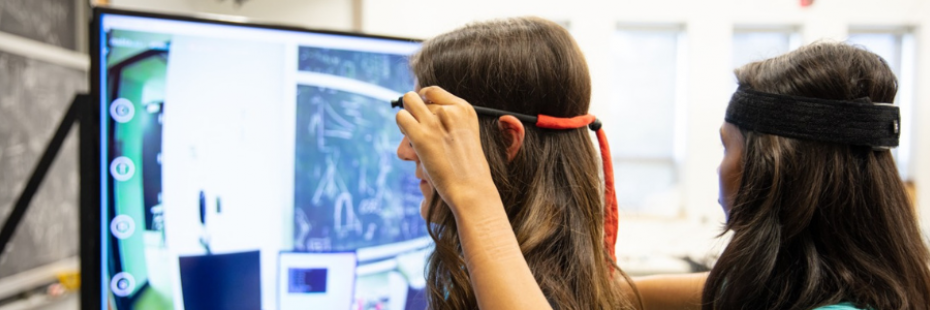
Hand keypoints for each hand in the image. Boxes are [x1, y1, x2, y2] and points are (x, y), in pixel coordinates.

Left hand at [395, 86, 496, 213]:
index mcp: (464, 108)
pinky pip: (401, 117)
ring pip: (408, 101)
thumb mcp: (467, 134)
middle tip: (419, 128)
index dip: (425, 102)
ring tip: (413, 134)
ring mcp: (434, 122)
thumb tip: (425, 110)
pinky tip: (410, 140)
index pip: (434, 91)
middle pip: (420, 98)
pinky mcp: (421, 136)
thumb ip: (451, 121)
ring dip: (407, 116)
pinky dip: (402, 125)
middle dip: (416, 111)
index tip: (425, 116)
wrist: (471, 188)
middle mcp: (450, 111)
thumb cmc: (468, 168)